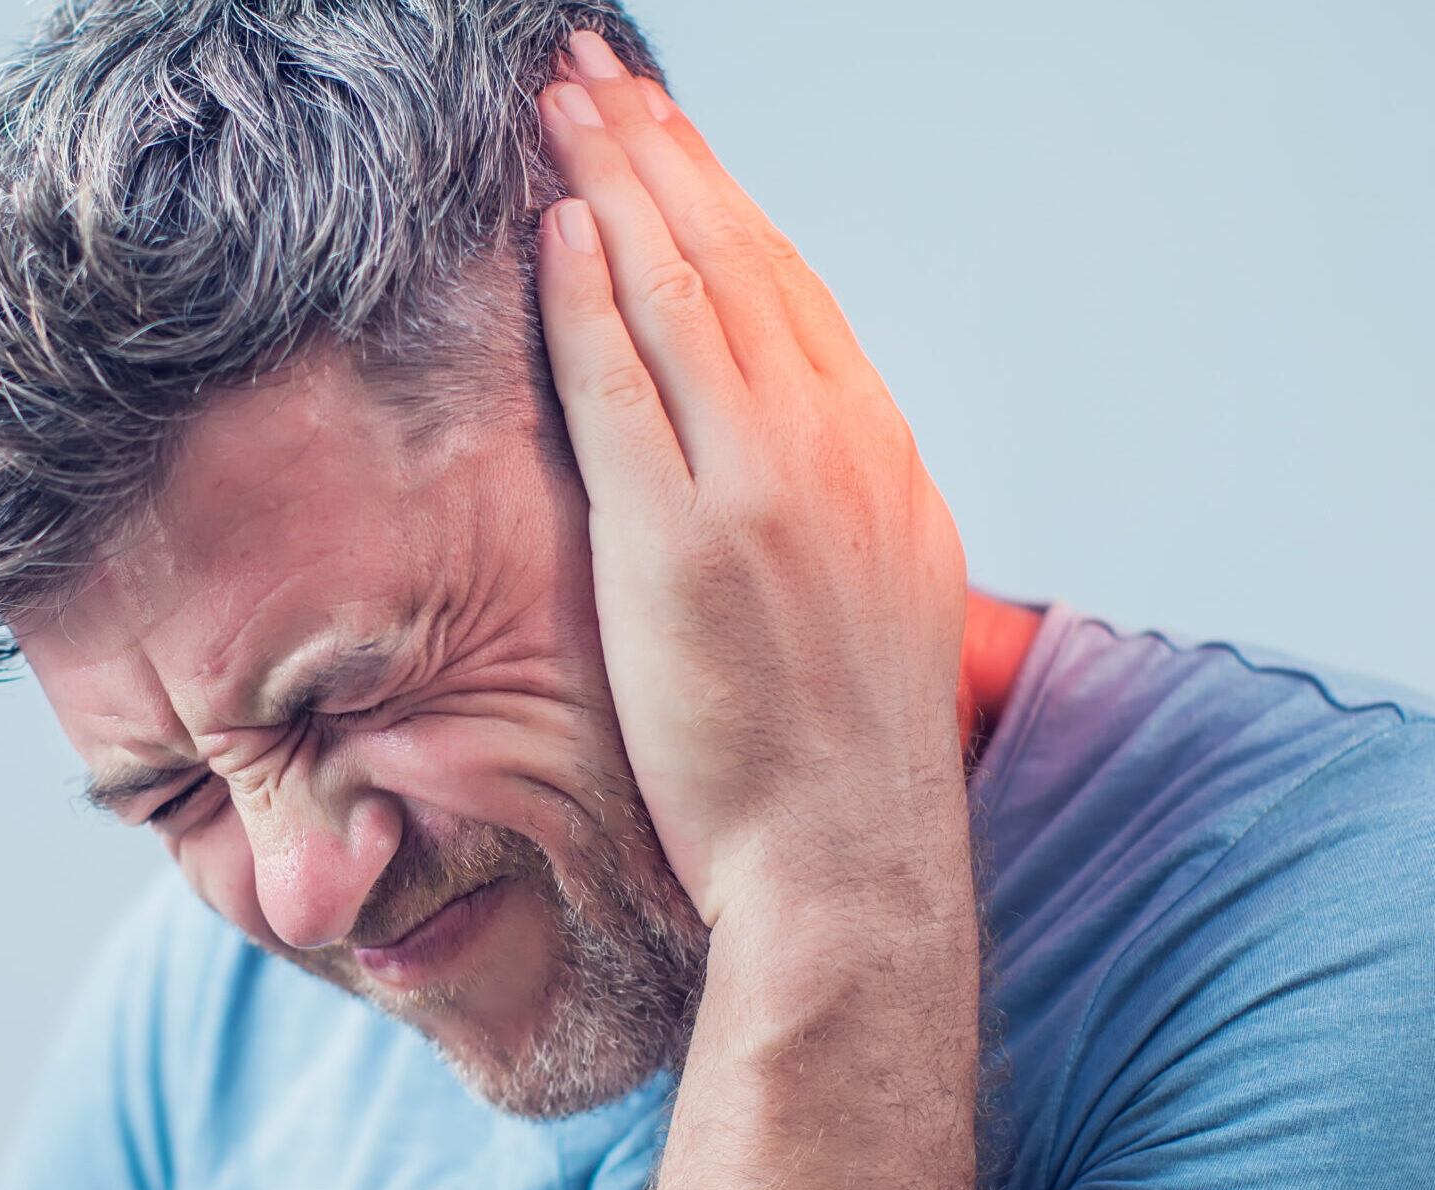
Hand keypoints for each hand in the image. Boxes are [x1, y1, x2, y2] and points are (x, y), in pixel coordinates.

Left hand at [537, 32, 968, 927]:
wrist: (852, 864)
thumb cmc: (846, 753)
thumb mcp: (878, 593)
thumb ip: (833, 496)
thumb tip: (783, 443)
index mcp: (878, 451)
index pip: (787, 284)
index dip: (716, 192)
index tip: (664, 129)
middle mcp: (834, 443)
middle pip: (735, 256)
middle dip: (658, 150)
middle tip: (593, 71)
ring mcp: (764, 485)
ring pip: (684, 291)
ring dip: (615, 181)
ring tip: (559, 104)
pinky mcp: (686, 540)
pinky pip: (626, 386)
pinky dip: (592, 295)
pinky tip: (556, 223)